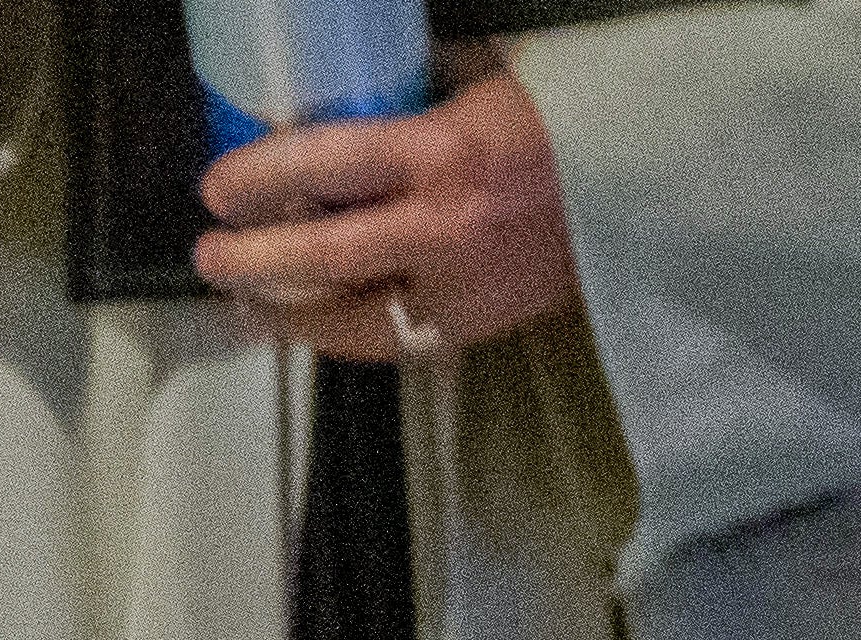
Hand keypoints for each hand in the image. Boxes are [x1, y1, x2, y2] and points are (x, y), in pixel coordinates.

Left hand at [188, 55, 577, 362]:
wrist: (652, 184)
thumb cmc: (570, 119)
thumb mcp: (490, 78)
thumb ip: (419, 93)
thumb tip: (352, 95)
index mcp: (444, 152)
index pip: (324, 163)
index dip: (260, 177)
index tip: (216, 187)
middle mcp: (446, 228)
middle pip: (324, 257)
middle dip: (254, 262)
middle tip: (208, 258)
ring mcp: (467, 286)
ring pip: (357, 322)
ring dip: (293, 318)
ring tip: (250, 307)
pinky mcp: (486, 324)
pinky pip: (401, 341)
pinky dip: (353, 336)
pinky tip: (321, 326)